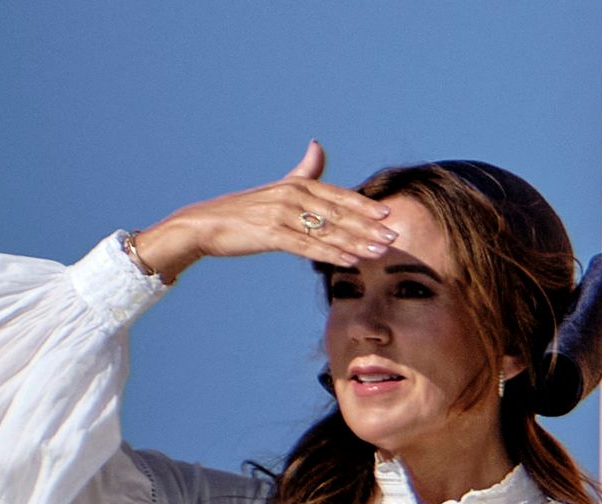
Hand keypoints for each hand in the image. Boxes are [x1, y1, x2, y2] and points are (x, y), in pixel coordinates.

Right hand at [130, 141, 396, 282]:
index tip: (389, 213)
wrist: (205, 225)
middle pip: (338, 214)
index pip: (337, 196)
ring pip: (327, 231)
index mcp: (296, 186)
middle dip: (368, 226)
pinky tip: (350, 261)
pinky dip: (331, 254)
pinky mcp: (271, 234)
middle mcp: (292, 197)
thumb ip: (303, 171)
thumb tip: (318, 145)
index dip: (364, 205)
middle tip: (395, 235)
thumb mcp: (277, 187)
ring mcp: (281, 215)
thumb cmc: (244, 210)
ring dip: (356, 242)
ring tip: (380, 252)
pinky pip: (308, 247)